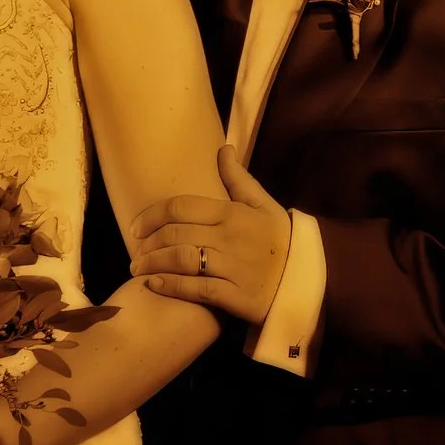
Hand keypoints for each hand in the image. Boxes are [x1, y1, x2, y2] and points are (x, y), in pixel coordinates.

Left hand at [130, 144, 291, 323]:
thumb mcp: (265, 204)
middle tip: (135, 250)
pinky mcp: (234, 296)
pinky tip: (154, 285)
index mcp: (233, 213)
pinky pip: (195, 290)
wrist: (309, 280)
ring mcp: (232, 268)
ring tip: (138, 268)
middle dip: (147, 243)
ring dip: (152, 264)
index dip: (152, 215)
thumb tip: (223, 148)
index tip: (136, 226)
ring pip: (180, 261)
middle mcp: (230, 238)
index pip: (181, 207)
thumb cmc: (283, 240)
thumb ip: (239, 179)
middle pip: (175, 234)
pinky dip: (171, 287)